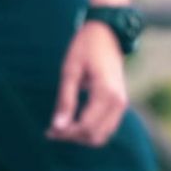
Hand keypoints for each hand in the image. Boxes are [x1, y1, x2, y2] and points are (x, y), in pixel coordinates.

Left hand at [48, 21, 127, 146]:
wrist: (107, 33)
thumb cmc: (85, 48)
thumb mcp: (70, 72)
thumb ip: (65, 100)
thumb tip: (57, 127)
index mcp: (106, 93)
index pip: (85, 127)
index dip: (66, 133)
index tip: (49, 131)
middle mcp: (118, 102)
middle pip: (94, 136)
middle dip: (72, 137)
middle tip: (52, 130)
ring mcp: (121, 104)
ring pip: (101, 136)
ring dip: (81, 137)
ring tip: (61, 127)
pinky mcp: (119, 105)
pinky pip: (105, 129)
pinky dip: (89, 131)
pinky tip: (73, 122)